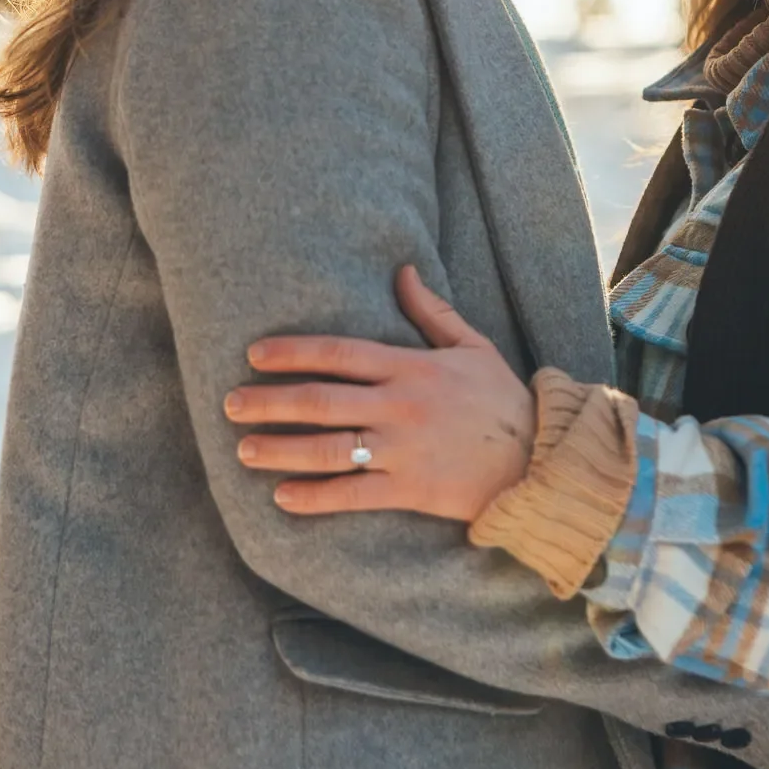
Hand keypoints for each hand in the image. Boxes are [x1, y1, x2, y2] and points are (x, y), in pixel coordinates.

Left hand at [225, 267, 535, 521]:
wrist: (538, 457)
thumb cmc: (501, 400)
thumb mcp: (471, 346)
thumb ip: (432, 311)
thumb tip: (402, 270)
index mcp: (411, 367)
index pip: (339, 353)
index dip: (292, 352)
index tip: (255, 355)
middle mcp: (400, 405)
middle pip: (321, 400)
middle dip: (269, 402)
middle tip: (230, 403)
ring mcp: (403, 449)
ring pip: (328, 448)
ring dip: (280, 450)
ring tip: (244, 450)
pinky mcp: (411, 489)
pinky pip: (353, 495)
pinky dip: (315, 497)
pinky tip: (283, 498)